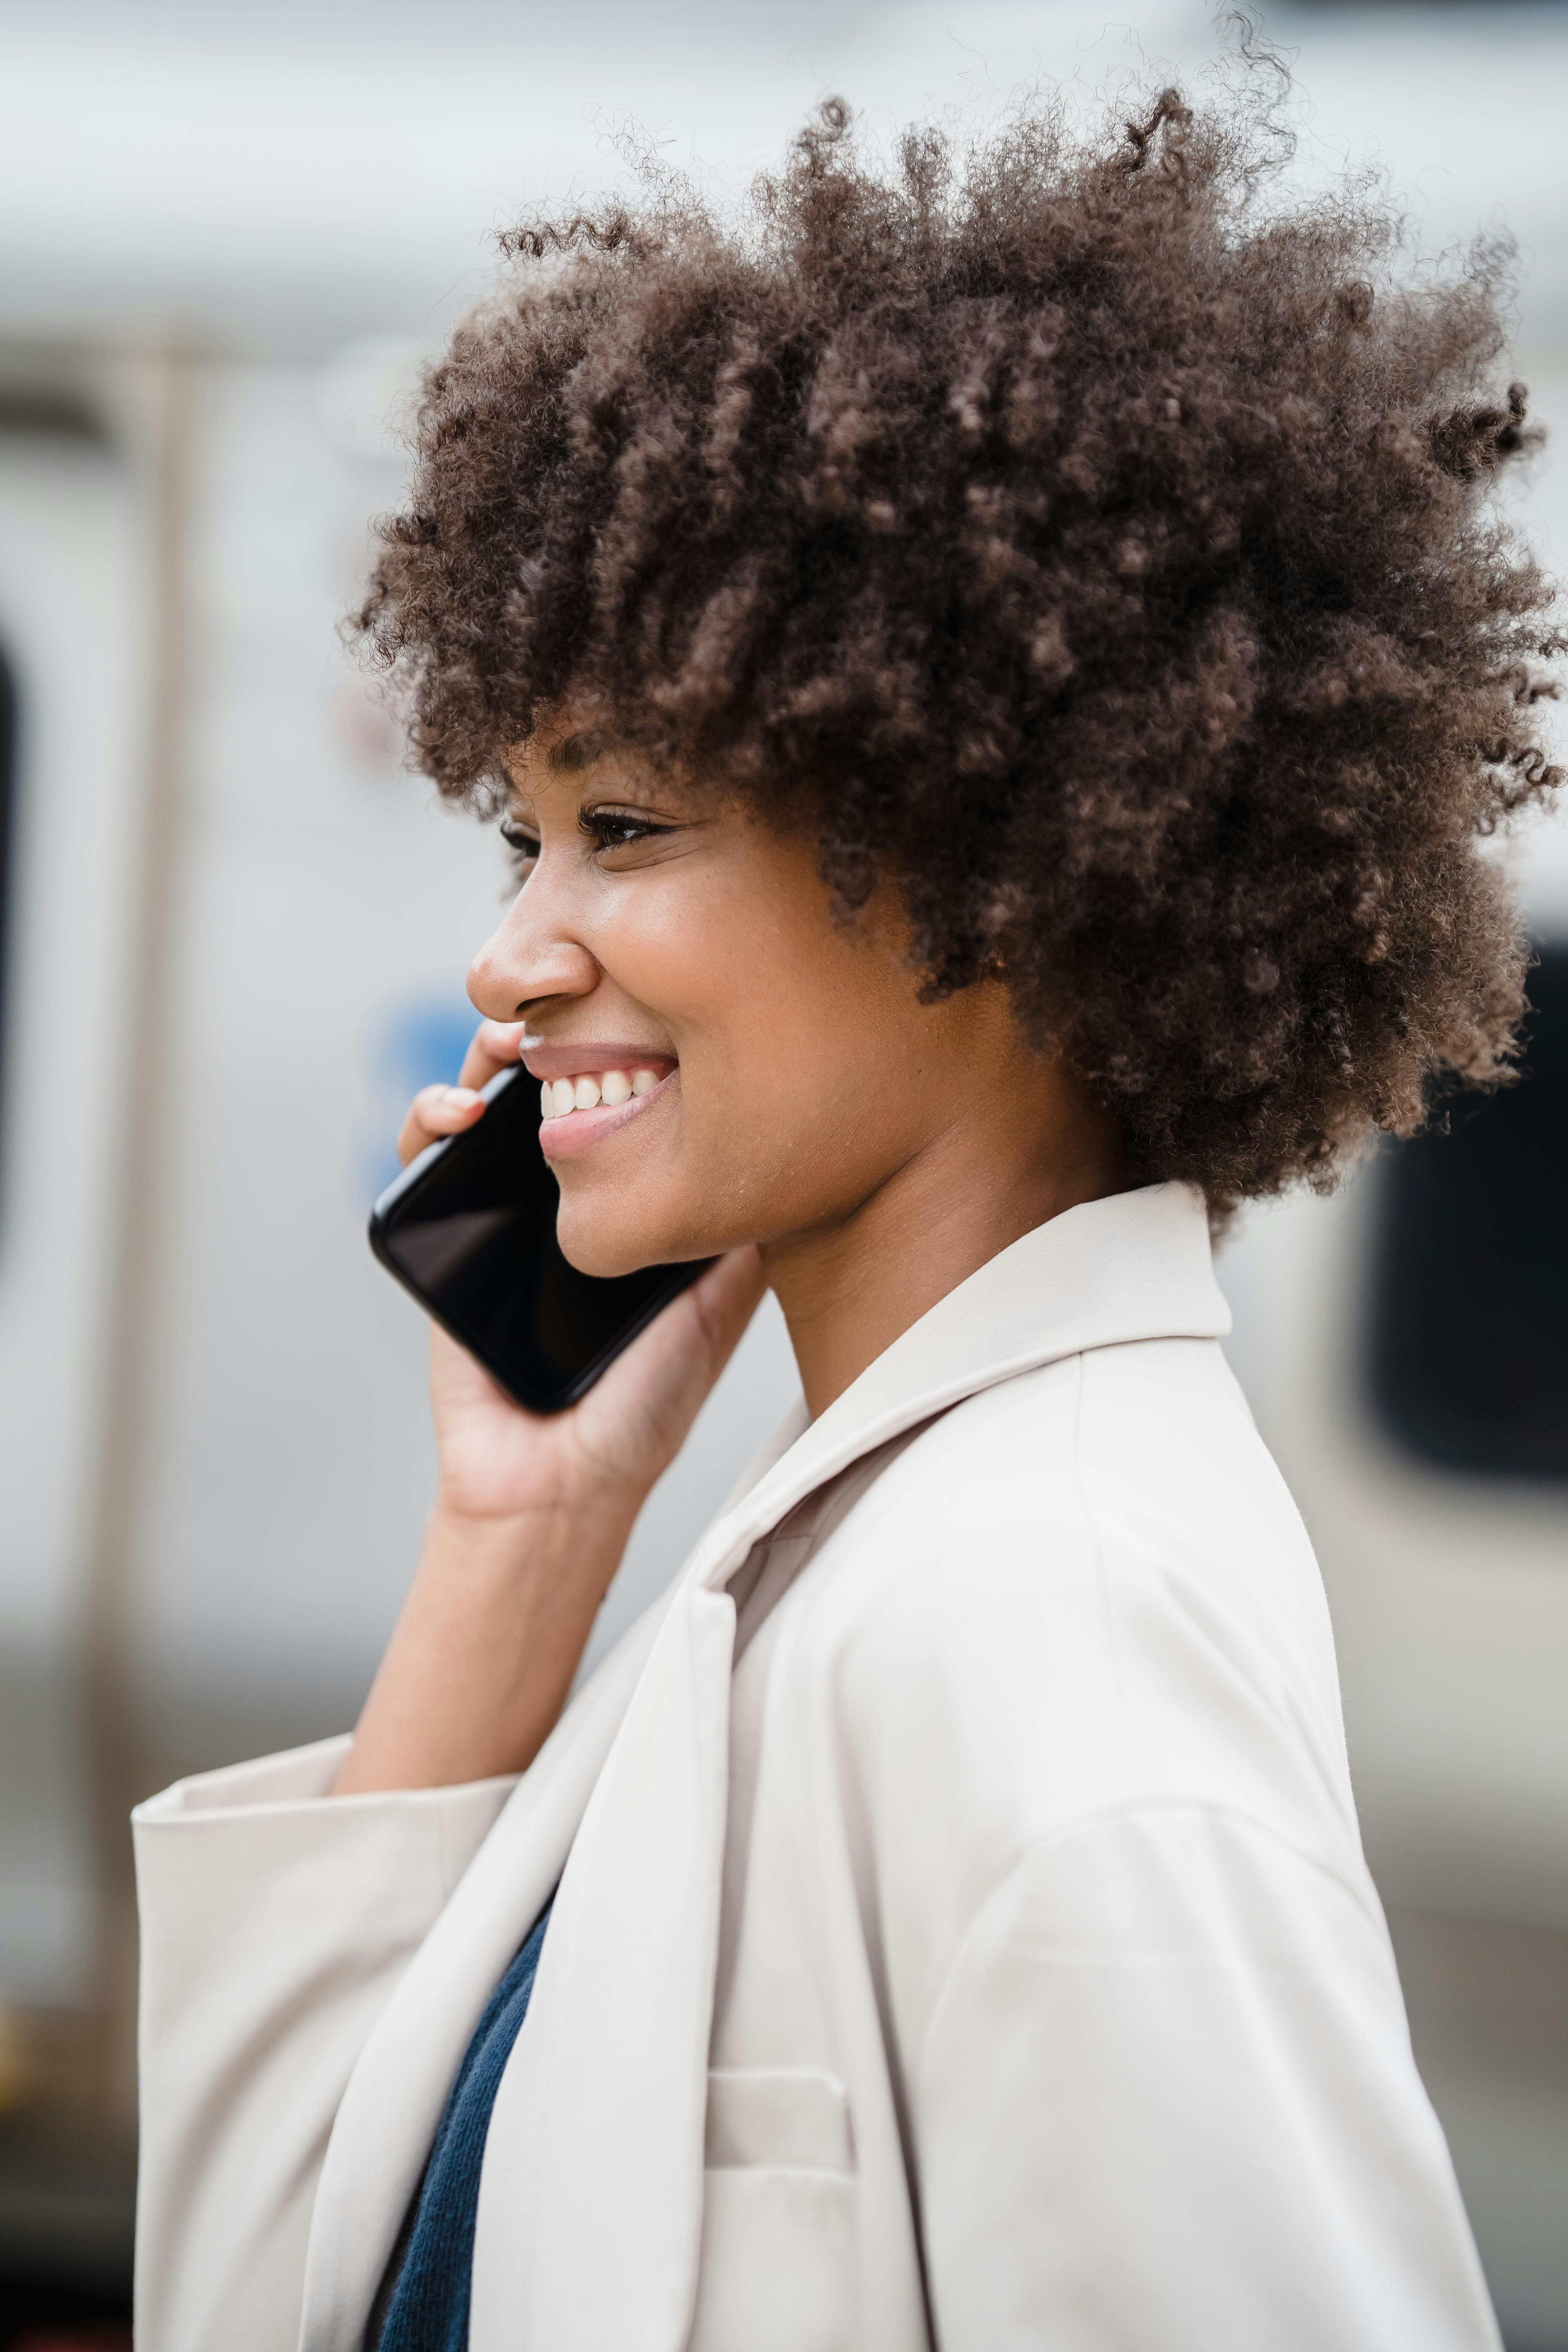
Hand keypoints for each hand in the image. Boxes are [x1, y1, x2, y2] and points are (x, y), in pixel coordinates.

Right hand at [335, 1023, 763, 1793]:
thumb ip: (741, 1244)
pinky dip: (426, 1123)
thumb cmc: (641, 1411)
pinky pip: (424, 1166)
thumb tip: (794, 1156)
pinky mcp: (442, 1240)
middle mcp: (561, 1199)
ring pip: (482, 1108)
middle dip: (548, 1031)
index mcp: (624, 1203)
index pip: (615, 1099)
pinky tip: (452, 1114)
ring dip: (481, 1058)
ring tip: (501, 1046)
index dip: (619, 1045)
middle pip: (548, 1087)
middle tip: (557, 1007)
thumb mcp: (716, 1313)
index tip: (635, 1009)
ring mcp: (499, 1213)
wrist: (559, 1484)